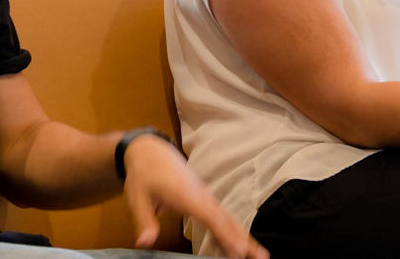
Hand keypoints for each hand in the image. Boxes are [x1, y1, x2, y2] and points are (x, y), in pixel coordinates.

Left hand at [122, 135, 268, 258]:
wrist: (150, 150)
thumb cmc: (143, 173)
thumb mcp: (137, 197)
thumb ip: (144, 220)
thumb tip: (145, 242)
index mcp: (187, 195)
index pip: (211, 218)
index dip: (225, 235)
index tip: (239, 251)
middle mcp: (201, 196)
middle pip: (227, 220)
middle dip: (244, 239)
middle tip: (262, 257)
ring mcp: (205, 196)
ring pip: (228, 219)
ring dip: (243, 236)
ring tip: (259, 254)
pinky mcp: (204, 198)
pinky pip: (221, 216)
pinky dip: (232, 230)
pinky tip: (237, 245)